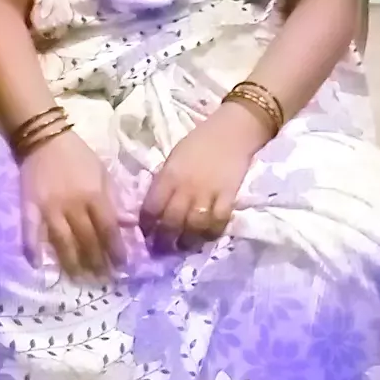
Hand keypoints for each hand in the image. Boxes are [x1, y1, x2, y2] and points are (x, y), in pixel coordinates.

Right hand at [20, 130, 126, 279]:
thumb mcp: (103, 173)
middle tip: (103, 280)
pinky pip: (30, 230)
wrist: (45, 137)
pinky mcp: (29, 206)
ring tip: (79, 278)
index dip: (116, 250)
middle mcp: (73, 205)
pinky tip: (37, 265)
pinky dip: (32, 248)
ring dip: (71, 262)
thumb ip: (115, 199)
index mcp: (94, 195)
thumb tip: (129, 224)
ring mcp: (49, 207)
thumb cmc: (78, 156)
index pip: (108, 229)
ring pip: (62, 241)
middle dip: (97, 262)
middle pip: (86, 240)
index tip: (122, 266)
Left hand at [142, 102, 271, 251]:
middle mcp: (186, 187)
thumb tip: (157, 207)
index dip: (147, 226)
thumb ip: (165, 182)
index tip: (147, 234)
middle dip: (164, 240)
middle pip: (171, 222)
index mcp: (168, 176)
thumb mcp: (173, 158)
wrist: (232, 131)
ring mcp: (208, 193)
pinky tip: (206, 236)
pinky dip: (211, 232)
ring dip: (187, 241)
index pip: (151, 208)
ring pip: (194, 226)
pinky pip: (218, 222)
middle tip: (163, 249)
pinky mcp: (228, 197)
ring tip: (184, 245)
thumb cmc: (199, 142)